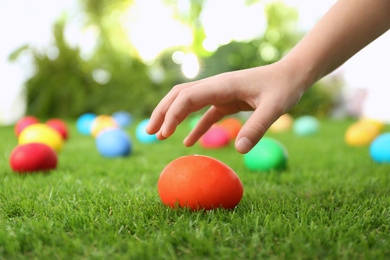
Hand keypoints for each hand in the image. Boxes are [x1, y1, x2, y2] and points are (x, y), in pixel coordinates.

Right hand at [146, 61, 304, 153]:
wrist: (292, 75)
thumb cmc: (284, 87)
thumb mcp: (275, 107)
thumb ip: (257, 127)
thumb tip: (240, 151)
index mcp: (222, 85)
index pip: (187, 97)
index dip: (172, 114)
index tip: (164, 134)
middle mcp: (216, 86)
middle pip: (179, 96)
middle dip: (162, 113)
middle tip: (150, 133)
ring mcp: (219, 93)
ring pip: (187, 102)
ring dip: (172, 117)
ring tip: (159, 135)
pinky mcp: (226, 101)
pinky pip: (204, 113)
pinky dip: (193, 126)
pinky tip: (188, 142)